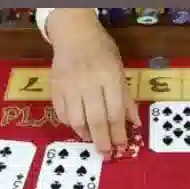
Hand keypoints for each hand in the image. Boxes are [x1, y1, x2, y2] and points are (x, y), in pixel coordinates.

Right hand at [45, 9, 139, 155]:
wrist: (74, 33)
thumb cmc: (102, 51)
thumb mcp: (120, 70)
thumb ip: (126, 98)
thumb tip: (134, 124)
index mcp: (109, 78)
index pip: (115, 113)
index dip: (119, 134)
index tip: (122, 148)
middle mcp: (89, 83)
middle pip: (96, 120)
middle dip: (103, 141)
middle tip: (106, 154)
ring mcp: (69, 86)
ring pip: (77, 120)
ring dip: (86, 134)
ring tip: (93, 139)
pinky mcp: (55, 88)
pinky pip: (62, 113)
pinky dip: (71, 124)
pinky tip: (79, 126)